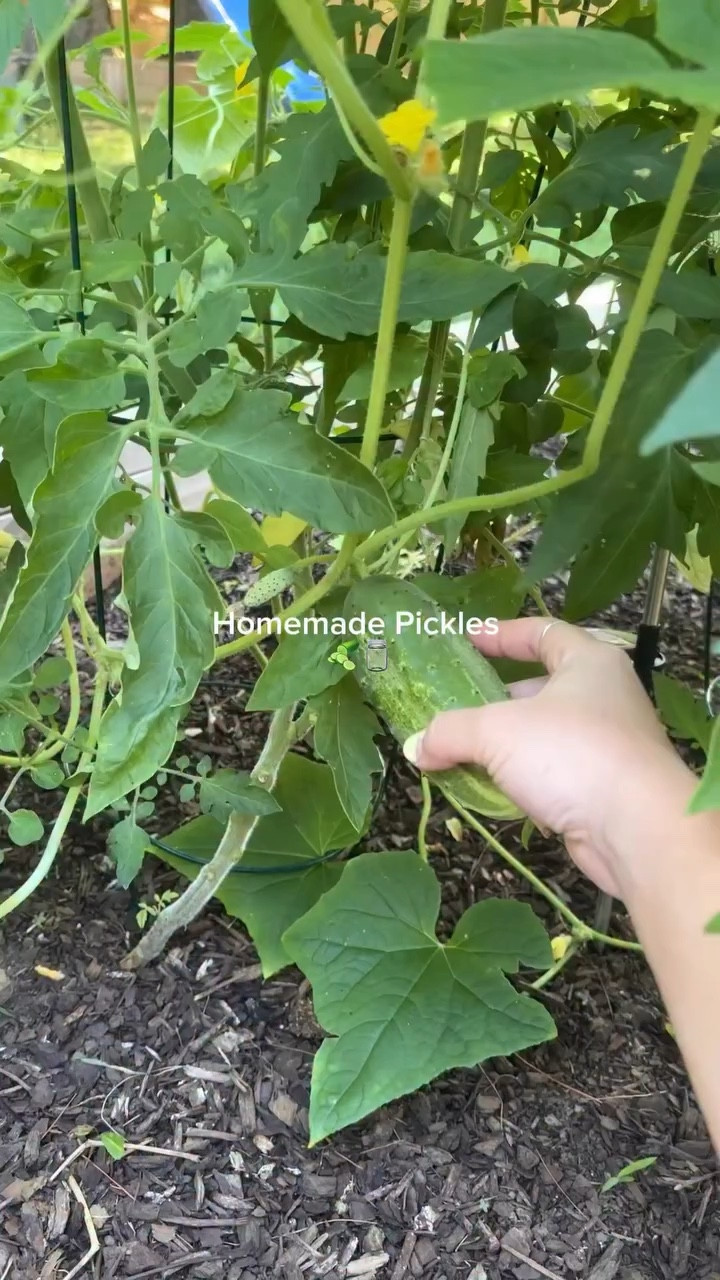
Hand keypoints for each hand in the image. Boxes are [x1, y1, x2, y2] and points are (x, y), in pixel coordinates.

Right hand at [403, 617, 688, 897]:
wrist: (636, 828)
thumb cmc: (572, 754)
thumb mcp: (497, 731)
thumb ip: (450, 732)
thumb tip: (415, 747)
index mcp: (589, 662)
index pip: (543, 633)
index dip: (503, 634)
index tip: (468, 640)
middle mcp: (605, 697)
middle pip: (542, 687)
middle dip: (496, 700)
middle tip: (455, 708)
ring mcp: (609, 744)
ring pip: (545, 735)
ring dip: (504, 745)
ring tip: (461, 754)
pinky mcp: (604, 788)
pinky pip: (554, 774)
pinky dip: (522, 779)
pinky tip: (491, 791)